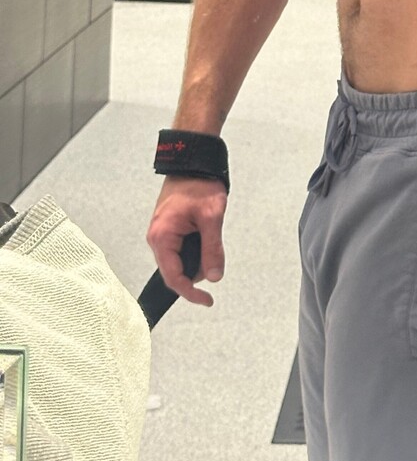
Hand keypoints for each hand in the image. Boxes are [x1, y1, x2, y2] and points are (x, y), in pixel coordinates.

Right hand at [146, 176, 226, 306]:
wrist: (193, 161)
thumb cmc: (199, 183)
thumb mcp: (211, 217)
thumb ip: (212, 249)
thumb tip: (214, 276)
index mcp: (162, 237)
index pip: (173, 277)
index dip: (190, 292)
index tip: (207, 300)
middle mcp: (157, 238)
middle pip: (175, 272)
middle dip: (196, 273)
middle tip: (215, 260)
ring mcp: (162, 233)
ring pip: (178, 261)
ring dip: (196, 260)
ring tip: (211, 239)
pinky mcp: (169, 229)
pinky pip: (179, 249)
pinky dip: (194, 250)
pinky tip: (205, 238)